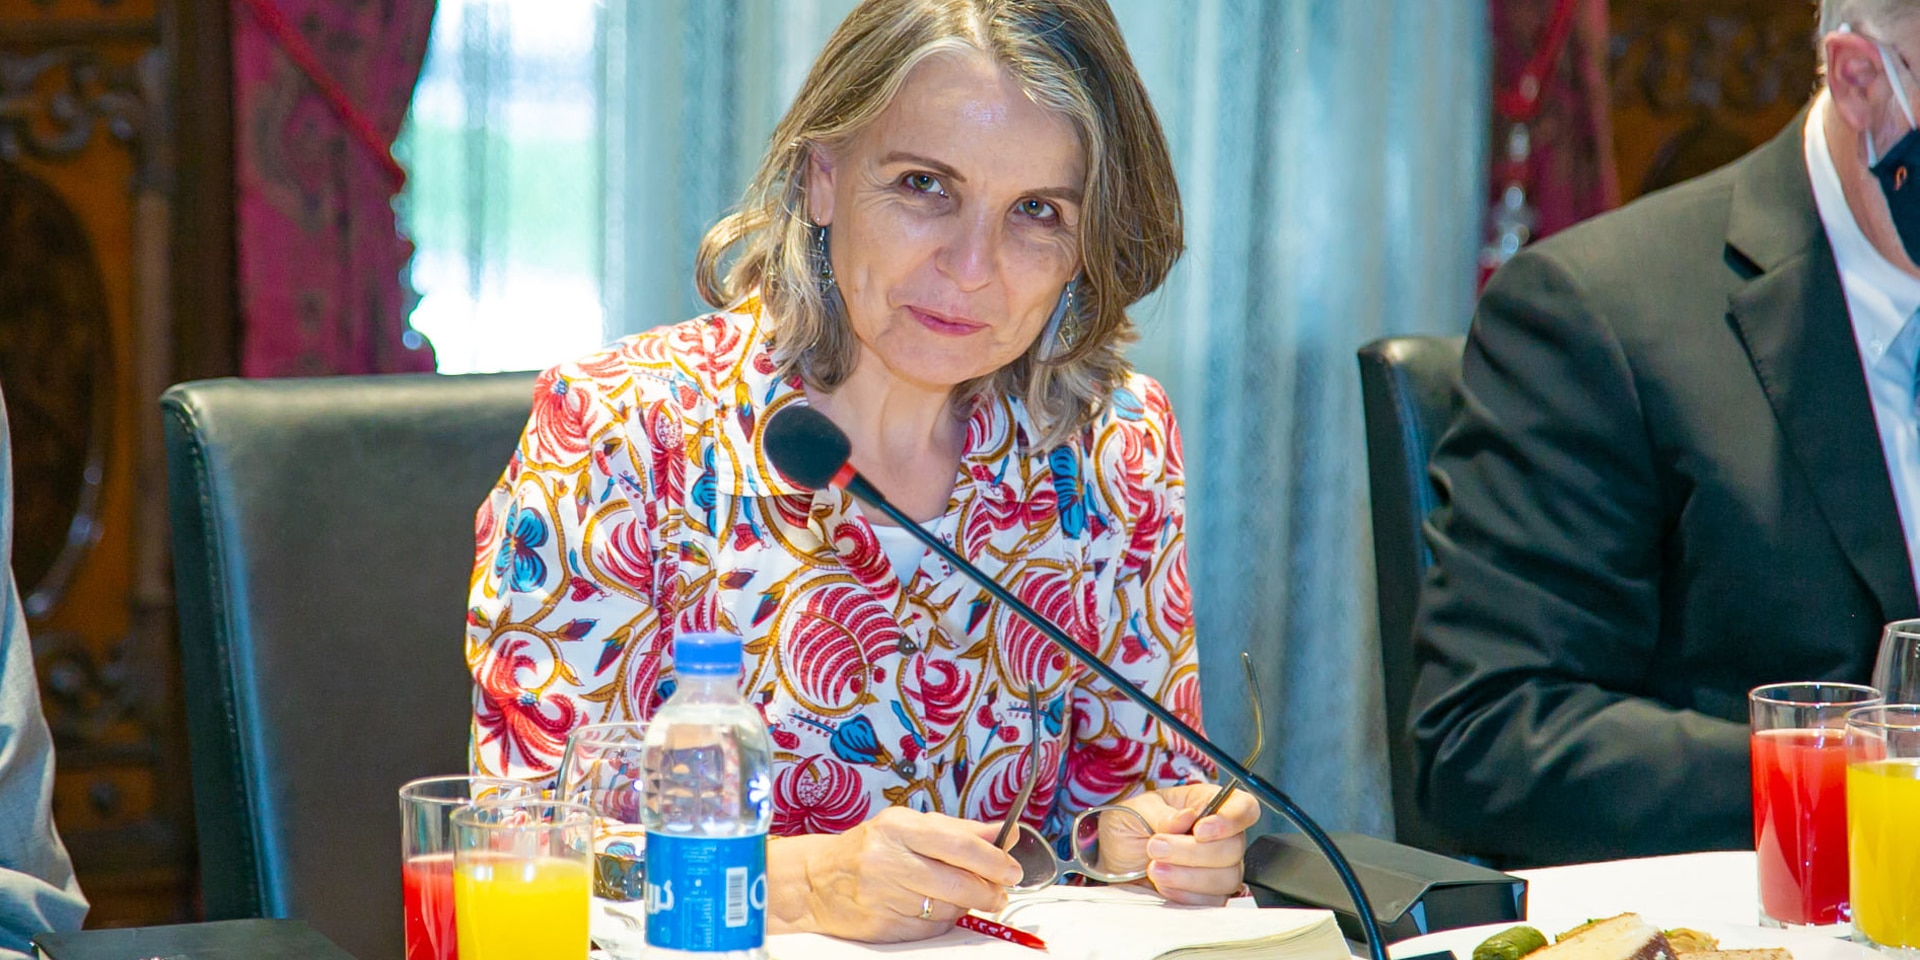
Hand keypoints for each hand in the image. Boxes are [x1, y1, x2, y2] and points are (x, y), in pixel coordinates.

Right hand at [767, 807, 1023, 942]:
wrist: (817, 880)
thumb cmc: (871, 848)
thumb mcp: (911, 825)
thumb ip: (961, 830)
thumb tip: (1006, 831)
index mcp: (898, 827)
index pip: (959, 844)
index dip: (993, 860)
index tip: (1012, 869)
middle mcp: (888, 860)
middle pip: (958, 882)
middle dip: (989, 891)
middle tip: (1000, 892)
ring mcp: (883, 896)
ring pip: (947, 908)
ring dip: (967, 906)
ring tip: (967, 897)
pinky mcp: (882, 926)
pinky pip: (931, 928)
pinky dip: (944, 920)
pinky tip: (937, 908)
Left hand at [1110, 783, 1259, 904]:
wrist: (1116, 859)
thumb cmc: (1131, 825)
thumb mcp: (1139, 809)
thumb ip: (1162, 813)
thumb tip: (1185, 818)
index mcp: (1209, 804)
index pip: (1243, 808)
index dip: (1230, 820)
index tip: (1200, 830)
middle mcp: (1221, 836)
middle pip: (1234, 848)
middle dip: (1192, 852)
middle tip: (1157, 847)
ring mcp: (1218, 868)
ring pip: (1226, 878)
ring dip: (1187, 876)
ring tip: (1155, 868)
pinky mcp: (1208, 895)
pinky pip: (1211, 901)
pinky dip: (1185, 895)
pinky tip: (1162, 884)